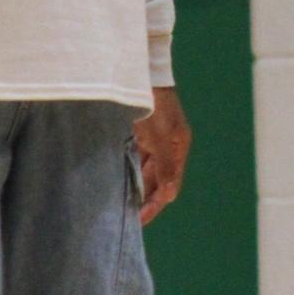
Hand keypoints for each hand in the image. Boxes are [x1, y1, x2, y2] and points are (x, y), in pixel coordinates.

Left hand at [132, 85, 191, 225]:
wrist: (141, 72)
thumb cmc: (153, 104)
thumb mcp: (159, 137)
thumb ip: (165, 166)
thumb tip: (170, 196)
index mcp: (178, 147)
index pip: (169, 185)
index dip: (155, 205)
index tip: (139, 221)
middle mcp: (168, 145)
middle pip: (157, 180)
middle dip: (144, 198)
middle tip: (127, 218)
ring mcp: (154, 138)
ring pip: (145, 170)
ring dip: (135, 186)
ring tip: (120, 204)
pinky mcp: (140, 132)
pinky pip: (135, 158)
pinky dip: (128, 170)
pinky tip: (116, 180)